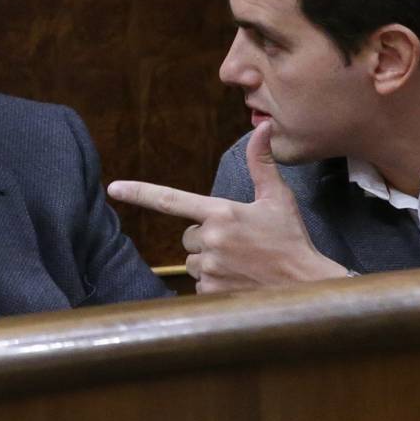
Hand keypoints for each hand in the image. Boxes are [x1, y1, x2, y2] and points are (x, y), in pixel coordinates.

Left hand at [107, 119, 347, 292]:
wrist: (305, 286)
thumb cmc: (291, 240)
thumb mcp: (278, 198)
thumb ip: (261, 163)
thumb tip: (263, 127)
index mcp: (221, 213)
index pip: (171, 200)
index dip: (139, 193)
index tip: (114, 188)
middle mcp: (211, 239)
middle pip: (188, 237)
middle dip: (207, 239)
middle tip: (239, 243)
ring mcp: (209, 268)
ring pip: (193, 261)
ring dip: (211, 261)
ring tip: (242, 263)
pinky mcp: (210, 293)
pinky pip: (199, 284)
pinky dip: (214, 283)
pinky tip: (239, 280)